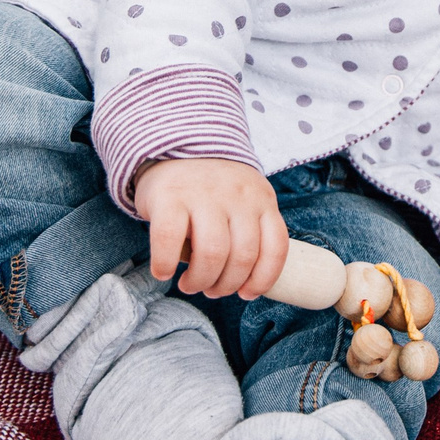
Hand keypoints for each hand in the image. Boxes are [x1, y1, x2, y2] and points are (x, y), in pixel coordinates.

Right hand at [137, 157, 290, 300]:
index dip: (264, 279)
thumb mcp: (243, 200)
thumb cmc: (212, 188)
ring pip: (212, 254)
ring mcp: (204, 194)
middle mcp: (237, 196)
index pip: (276, 247)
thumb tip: (245, 283)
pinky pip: (170, 240)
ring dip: (200, 280)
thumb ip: (248, 230)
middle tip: (210, 290)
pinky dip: (166, 264)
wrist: (174, 146)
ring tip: (190, 284)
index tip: (246, 293)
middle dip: (225, 285)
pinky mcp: (169, 195)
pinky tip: (164, 271)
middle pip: (242, 257)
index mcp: (261, 199)